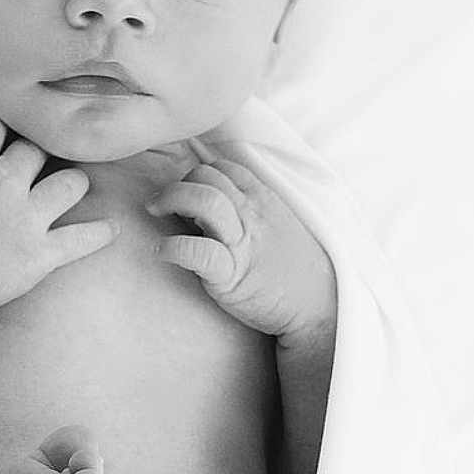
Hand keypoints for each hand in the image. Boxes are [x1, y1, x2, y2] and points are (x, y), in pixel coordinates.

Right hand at [0, 113, 117, 315]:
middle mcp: (7, 185)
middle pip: (37, 149)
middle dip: (35, 152)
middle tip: (35, 161)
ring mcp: (27, 219)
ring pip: (70, 183)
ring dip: (73, 183)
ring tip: (72, 186)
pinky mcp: (39, 254)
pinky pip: (80, 239)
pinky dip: (99, 234)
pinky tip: (111, 229)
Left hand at [146, 151, 335, 339]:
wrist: (318, 306)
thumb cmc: (291, 266)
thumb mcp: (275, 224)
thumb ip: (247, 207)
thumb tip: (205, 201)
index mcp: (263, 199)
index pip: (222, 167)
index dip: (197, 175)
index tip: (186, 194)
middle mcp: (253, 213)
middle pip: (206, 176)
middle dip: (177, 184)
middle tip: (161, 205)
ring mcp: (243, 243)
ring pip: (205, 201)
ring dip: (171, 199)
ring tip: (155, 212)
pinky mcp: (232, 275)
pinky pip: (199, 252)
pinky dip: (173, 247)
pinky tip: (161, 251)